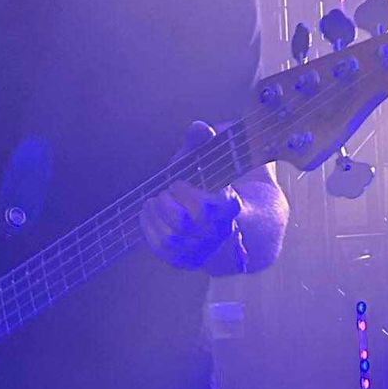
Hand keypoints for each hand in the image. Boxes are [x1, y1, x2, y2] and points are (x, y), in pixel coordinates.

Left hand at [140, 121, 241, 270]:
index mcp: (231, 207)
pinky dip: (148, 229)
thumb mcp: (215, 163)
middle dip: (167, 203)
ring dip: (155, 216)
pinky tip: (148, 213)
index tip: (177, 182)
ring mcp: (203, 250)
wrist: (239, 229)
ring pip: (171, 239)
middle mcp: (219, 233)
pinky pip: (161, 250)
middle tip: (166, 191)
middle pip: (184, 223)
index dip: (186, 193)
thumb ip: (205, 143)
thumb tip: (197, 127)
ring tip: (154, 201)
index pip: (207, 206)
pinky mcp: (187, 260)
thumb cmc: (218, 188)